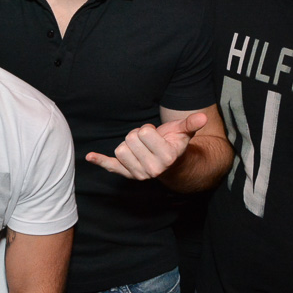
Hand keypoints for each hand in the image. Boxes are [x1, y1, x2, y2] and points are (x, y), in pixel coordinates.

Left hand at [86, 112, 206, 179]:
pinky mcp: (127, 175)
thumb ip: (191, 124)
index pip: (143, 133)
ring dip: (128, 144)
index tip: (156, 136)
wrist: (172, 164)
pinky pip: (111, 167)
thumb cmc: (175, 143)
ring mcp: (139, 174)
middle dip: (137, 136)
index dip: (148, 130)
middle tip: (148, 142)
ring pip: (120, 149)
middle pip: (129, 140)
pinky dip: (100, 161)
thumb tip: (202, 117)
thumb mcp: (183, 132)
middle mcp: (153, 169)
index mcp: (166, 157)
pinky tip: (90, 156)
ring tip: (141, 148)